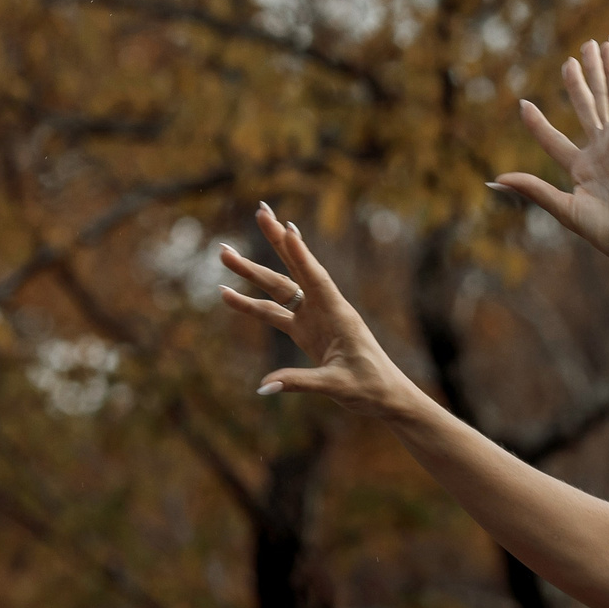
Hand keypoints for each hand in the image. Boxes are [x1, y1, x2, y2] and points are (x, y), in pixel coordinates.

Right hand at [218, 203, 409, 411]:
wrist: (384, 395)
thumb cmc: (369, 387)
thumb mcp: (336, 386)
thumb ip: (299, 383)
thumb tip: (264, 386)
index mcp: (339, 315)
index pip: (316, 278)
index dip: (302, 255)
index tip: (288, 227)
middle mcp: (324, 309)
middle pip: (293, 270)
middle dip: (276, 241)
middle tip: (260, 212)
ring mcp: (313, 318)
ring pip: (278, 289)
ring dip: (252, 272)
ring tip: (224, 253)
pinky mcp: (305, 332)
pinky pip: (273, 314)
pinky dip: (250, 305)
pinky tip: (227, 294)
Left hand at [499, 39, 608, 268]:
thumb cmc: (605, 229)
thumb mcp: (562, 208)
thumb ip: (532, 188)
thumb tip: (496, 179)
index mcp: (583, 171)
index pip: (554, 140)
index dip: (539, 124)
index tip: (524, 104)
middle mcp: (598, 152)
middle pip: (585, 109)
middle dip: (577, 84)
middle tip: (570, 61)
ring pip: (601, 98)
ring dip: (596, 71)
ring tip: (591, 45)